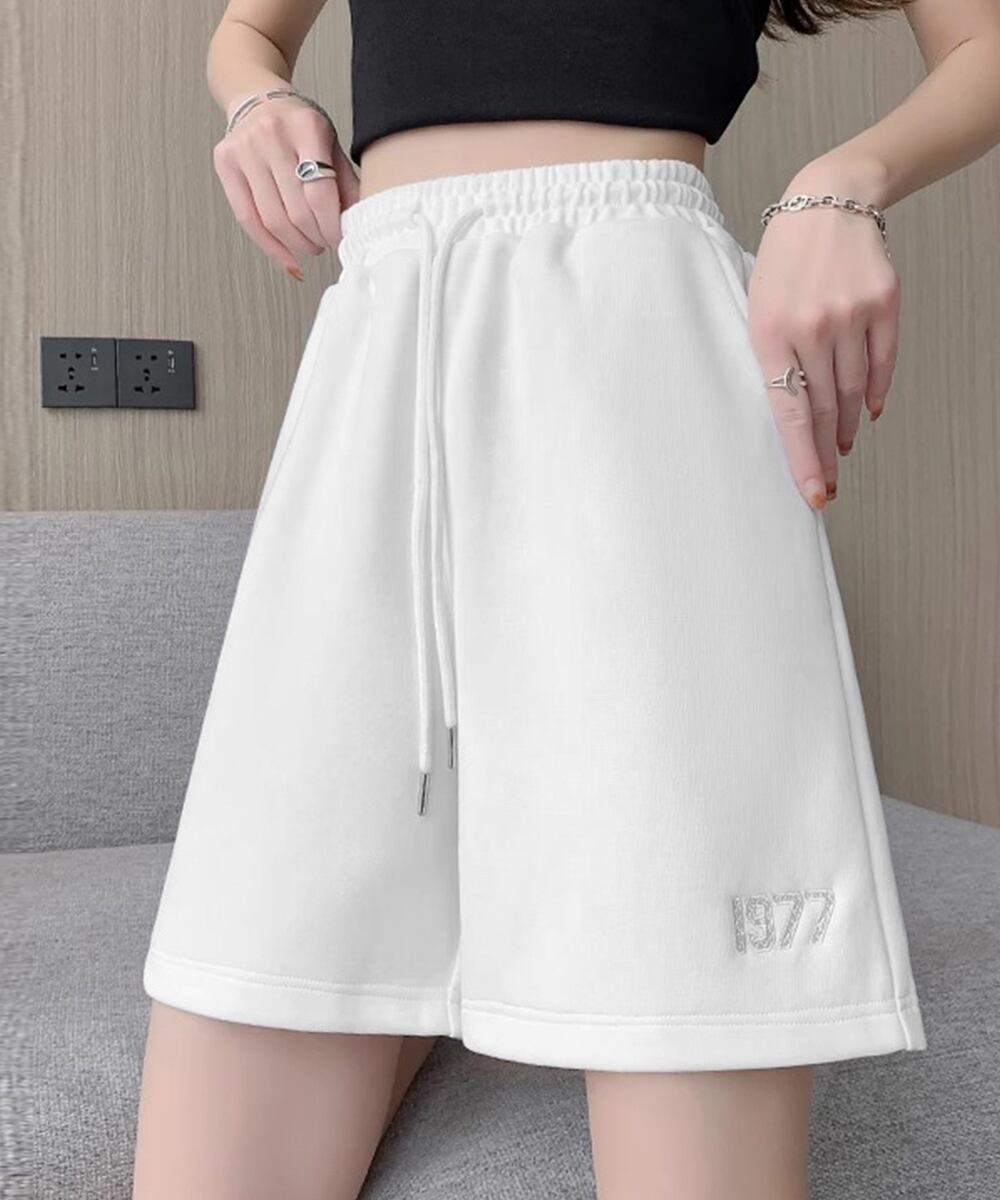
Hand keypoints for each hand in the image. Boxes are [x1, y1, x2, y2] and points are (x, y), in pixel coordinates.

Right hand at [212, 95, 360, 279]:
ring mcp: (244, 148)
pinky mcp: (225, 163)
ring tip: (311, 246)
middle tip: (327, 243)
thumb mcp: (331, 144)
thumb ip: (345, 182)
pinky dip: (271, 247)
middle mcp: (271, 134)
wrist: (259, 98)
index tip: (340, 236)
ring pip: (273, 220)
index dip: (332, 225)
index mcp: (306, 126)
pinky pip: (247, 219)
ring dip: (297, 244)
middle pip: (297, 210)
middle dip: (317, 237)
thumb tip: (359, 225)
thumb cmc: (300, 127)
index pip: (320, 192)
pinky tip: (288, 259)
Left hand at [746, 159, 898, 507]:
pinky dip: (875, 394)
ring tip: (839, 446)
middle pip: (824, 409)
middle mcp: (812, 326)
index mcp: (769, 331)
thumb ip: (770, 357)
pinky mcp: (883, 304)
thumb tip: (788, 415)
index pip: (788, 411)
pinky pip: (882, 364)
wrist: (829, 199)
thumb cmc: (784, 259)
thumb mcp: (756, 305)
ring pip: (853, 391)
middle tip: (826, 484)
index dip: (801, 457)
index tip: (812, 492)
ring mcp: (851, 315)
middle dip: (823, 454)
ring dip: (846, 426)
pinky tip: (866, 412)